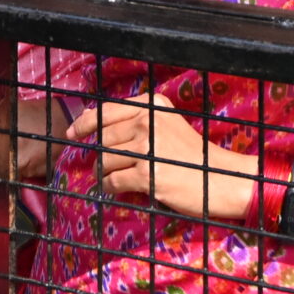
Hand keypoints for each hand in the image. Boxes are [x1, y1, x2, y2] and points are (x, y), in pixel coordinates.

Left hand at [66, 97, 259, 220]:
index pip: (107, 110)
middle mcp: (147, 121)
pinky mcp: (147, 174)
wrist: (220, 180)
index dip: (85, 122)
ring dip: (105, 172)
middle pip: (104, 138)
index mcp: (152, 105)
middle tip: (105, 165)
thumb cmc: (193, 155)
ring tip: (115, 177)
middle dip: (101, 153)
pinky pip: (113, 180)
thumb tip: (95, 128)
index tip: (73, 133)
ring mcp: (146, 147)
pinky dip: (111, 186)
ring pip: (105, 160)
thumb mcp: (168, 125)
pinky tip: (117, 188)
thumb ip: (138, 121)